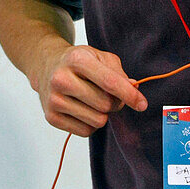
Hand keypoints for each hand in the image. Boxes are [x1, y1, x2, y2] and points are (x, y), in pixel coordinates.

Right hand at [29, 43, 147, 136]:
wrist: (47, 66)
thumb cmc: (77, 62)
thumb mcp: (99, 56)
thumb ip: (119, 73)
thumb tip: (133, 90)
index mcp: (77, 59)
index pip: (110, 82)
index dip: (130, 95)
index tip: (142, 104)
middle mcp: (62, 79)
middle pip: (106, 104)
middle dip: (114, 102)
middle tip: (107, 94)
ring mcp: (54, 99)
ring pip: (98, 120)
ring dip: (103, 114)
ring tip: (93, 101)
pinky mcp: (51, 117)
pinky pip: (86, 131)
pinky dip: (91, 123)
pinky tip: (83, 109)